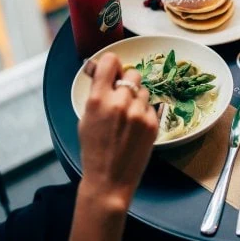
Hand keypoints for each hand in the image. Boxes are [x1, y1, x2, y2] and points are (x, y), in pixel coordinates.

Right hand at [78, 53, 157, 210]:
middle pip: (132, 73)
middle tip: (121, 97)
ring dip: (137, 98)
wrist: (110, 179)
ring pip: (143, 90)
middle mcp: (120, 102)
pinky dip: (145, 113)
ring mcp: (139, 112)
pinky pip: (151, 106)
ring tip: (128, 117)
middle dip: (127, 82)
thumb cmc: (94, 150)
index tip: (112, 71)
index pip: (111, 61)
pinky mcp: (153, 123)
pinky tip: (136, 128)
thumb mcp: (86, 118)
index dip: (112, 65)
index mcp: (98, 99)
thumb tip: (102, 72)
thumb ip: (96, 93)